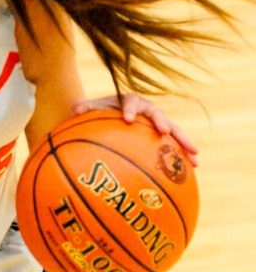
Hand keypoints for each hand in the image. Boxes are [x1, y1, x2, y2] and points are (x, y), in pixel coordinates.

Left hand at [73, 93, 197, 164]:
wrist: (114, 114)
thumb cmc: (102, 112)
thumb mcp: (92, 109)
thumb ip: (85, 108)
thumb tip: (76, 109)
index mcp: (130, 102)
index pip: (131, 103)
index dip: (130, 110)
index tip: (127, 119)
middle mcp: (148, 110)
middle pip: (158, 115)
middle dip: (162, 122)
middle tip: (164, 132)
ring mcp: (157, 123)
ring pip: (173, 131)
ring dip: (183, 142)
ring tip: (195, 156)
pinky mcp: (162, 136)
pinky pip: (174, 146)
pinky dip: (183, 156)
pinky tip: (193, 170)